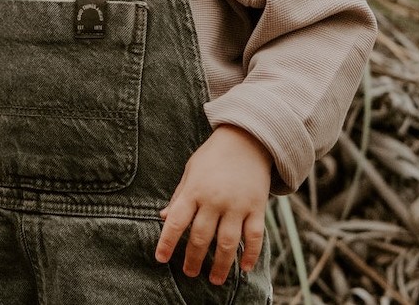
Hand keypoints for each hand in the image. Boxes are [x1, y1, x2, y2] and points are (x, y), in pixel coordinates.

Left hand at [155, 125, 271, 285]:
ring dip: (221, 265)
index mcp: (194, 191)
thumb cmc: (213, 156)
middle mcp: (214, 200)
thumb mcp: (191, 171)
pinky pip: (255, 237)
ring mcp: (237, 205)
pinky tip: (244, 268)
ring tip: (215, 279)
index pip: (176, 221)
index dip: (167, 242)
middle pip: (201, 237)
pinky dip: (250, 255)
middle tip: (190, 273)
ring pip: (228, 243)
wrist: (247, 139)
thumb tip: (163, 218)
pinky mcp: (257, 208)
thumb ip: (179, 196)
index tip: (161, 259)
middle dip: (194, 259)